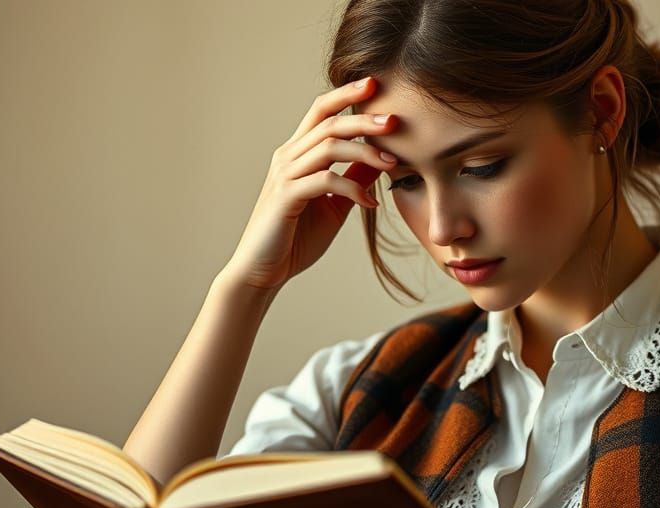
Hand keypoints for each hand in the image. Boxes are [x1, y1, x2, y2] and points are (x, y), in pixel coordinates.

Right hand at [222, 76, 397, 290]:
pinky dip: (353, 188)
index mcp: (297, 153)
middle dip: (363, 118)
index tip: (375, 84)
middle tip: (395, 120)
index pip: (321, 112)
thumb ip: (352, 179)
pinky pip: (325, 180)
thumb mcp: (333, 205)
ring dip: (365, 151)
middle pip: (328, 122)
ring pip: (328, 146)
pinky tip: (370, 204)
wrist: (263, 271)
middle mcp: (287, 157)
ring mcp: (284, 175)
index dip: (346, 94)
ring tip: (392, 162)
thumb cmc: (296, 238)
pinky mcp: (286, 197)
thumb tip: (381, 161)